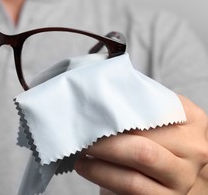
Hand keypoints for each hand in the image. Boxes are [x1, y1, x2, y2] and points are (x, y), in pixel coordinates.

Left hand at [75, 95, 207, 194]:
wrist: (164, 177)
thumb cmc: (152, 141)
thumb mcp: (153, 119)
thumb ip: (137, 104)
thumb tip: (100, 90)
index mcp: (192, 120)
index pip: (155, 107)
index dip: (122, 107)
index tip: (95, 106)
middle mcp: (194, 149)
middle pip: (146, 133)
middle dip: (106, 132)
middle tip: (81, 128)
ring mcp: (183, 177)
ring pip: (140, 157)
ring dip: (102, 152)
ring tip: (81, 147)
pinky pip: (131, 185)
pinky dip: (102, 174)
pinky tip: (85, 166)